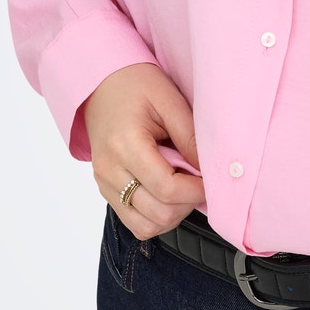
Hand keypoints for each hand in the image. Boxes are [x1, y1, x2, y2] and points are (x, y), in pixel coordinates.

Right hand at [81, 62, 206, 239]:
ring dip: (173, 214)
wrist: (98, 83)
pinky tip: (167, 194)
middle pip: (157, 212)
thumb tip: (210, 170)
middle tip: (197, 180)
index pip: (166, 188)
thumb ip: (190, 137)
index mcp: (125, 144)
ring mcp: (104, 182)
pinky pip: (134, 222)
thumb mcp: (169, 100)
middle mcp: (109, 169)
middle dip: (187, 203)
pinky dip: (156, 216)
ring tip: (182, 188)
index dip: (196, 190)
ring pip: (146, 226)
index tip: (210, 179)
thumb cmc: (135, 85)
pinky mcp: (105, 189)